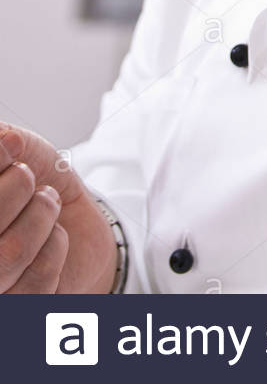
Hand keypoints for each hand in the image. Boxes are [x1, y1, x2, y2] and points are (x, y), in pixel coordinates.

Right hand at [0, 124, 117, 292]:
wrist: (74, 219)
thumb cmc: (34, 181)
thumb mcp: (17, 148)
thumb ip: (3, 141)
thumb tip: (3, 140)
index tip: (12, 149)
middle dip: (15, 188)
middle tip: (28, 177)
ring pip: (8, 256)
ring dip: (39, 217)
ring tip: (47, 203)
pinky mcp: (17, 311)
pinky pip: (36, 281)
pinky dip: (54, 246)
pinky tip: (53, 237)